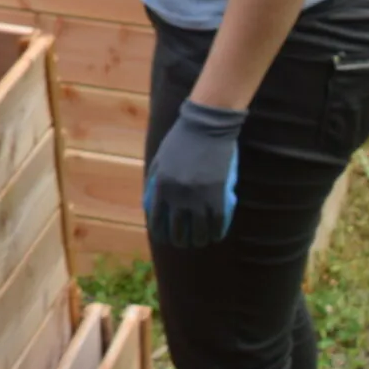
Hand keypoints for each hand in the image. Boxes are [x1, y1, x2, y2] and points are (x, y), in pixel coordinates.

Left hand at [143, 100, 246, 249]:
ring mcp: (199, 197)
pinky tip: (215, 236)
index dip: (160, 234)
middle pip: (177, 230)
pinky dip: (216, 233)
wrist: (207, 126)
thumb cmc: (181, 140)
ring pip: (198, 231)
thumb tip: (150, 204)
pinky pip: (217, 222)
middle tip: (183, 242)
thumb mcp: (160, 160)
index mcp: (161, 186)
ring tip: (199, 241)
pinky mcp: (218, 195)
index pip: (156, 220)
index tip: (163, 238)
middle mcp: (178, 195)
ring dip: (198, 241)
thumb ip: (154, 182)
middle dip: (179, 241)